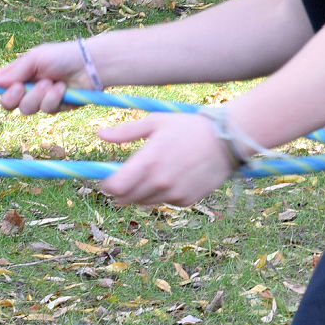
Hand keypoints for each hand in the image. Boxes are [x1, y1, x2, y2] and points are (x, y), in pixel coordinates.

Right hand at [0, 40, 89, 114]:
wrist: (91, 64)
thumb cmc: (62, 55)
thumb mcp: (36, 58)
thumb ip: (15, 71)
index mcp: (18, 73)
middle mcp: (26, 87)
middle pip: (6, 103)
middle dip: (13, 97)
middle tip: (23, 87)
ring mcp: (40, 99)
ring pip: (26, 110)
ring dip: (39, 96)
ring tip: (53, 83)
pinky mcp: (55, 108)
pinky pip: (46, 111)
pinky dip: (54, 99)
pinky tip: (64, 89)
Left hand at [98, 112, 233, 207]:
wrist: (226, 140)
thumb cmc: (189, 127)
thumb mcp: (156, 122)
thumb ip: (125, 132)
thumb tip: (99, 134)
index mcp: (148, 161)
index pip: (115, 187)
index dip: (107, 184)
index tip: (109, 178)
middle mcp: (159, 182)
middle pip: (125, 199)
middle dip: (121, 190)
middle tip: (127, 177)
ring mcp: (173, 193)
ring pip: (143, 202)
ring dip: (140, 193)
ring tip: (153, 173)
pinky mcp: (186, 200)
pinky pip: (164, 202)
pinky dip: (162, 194)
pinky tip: (173, 177)